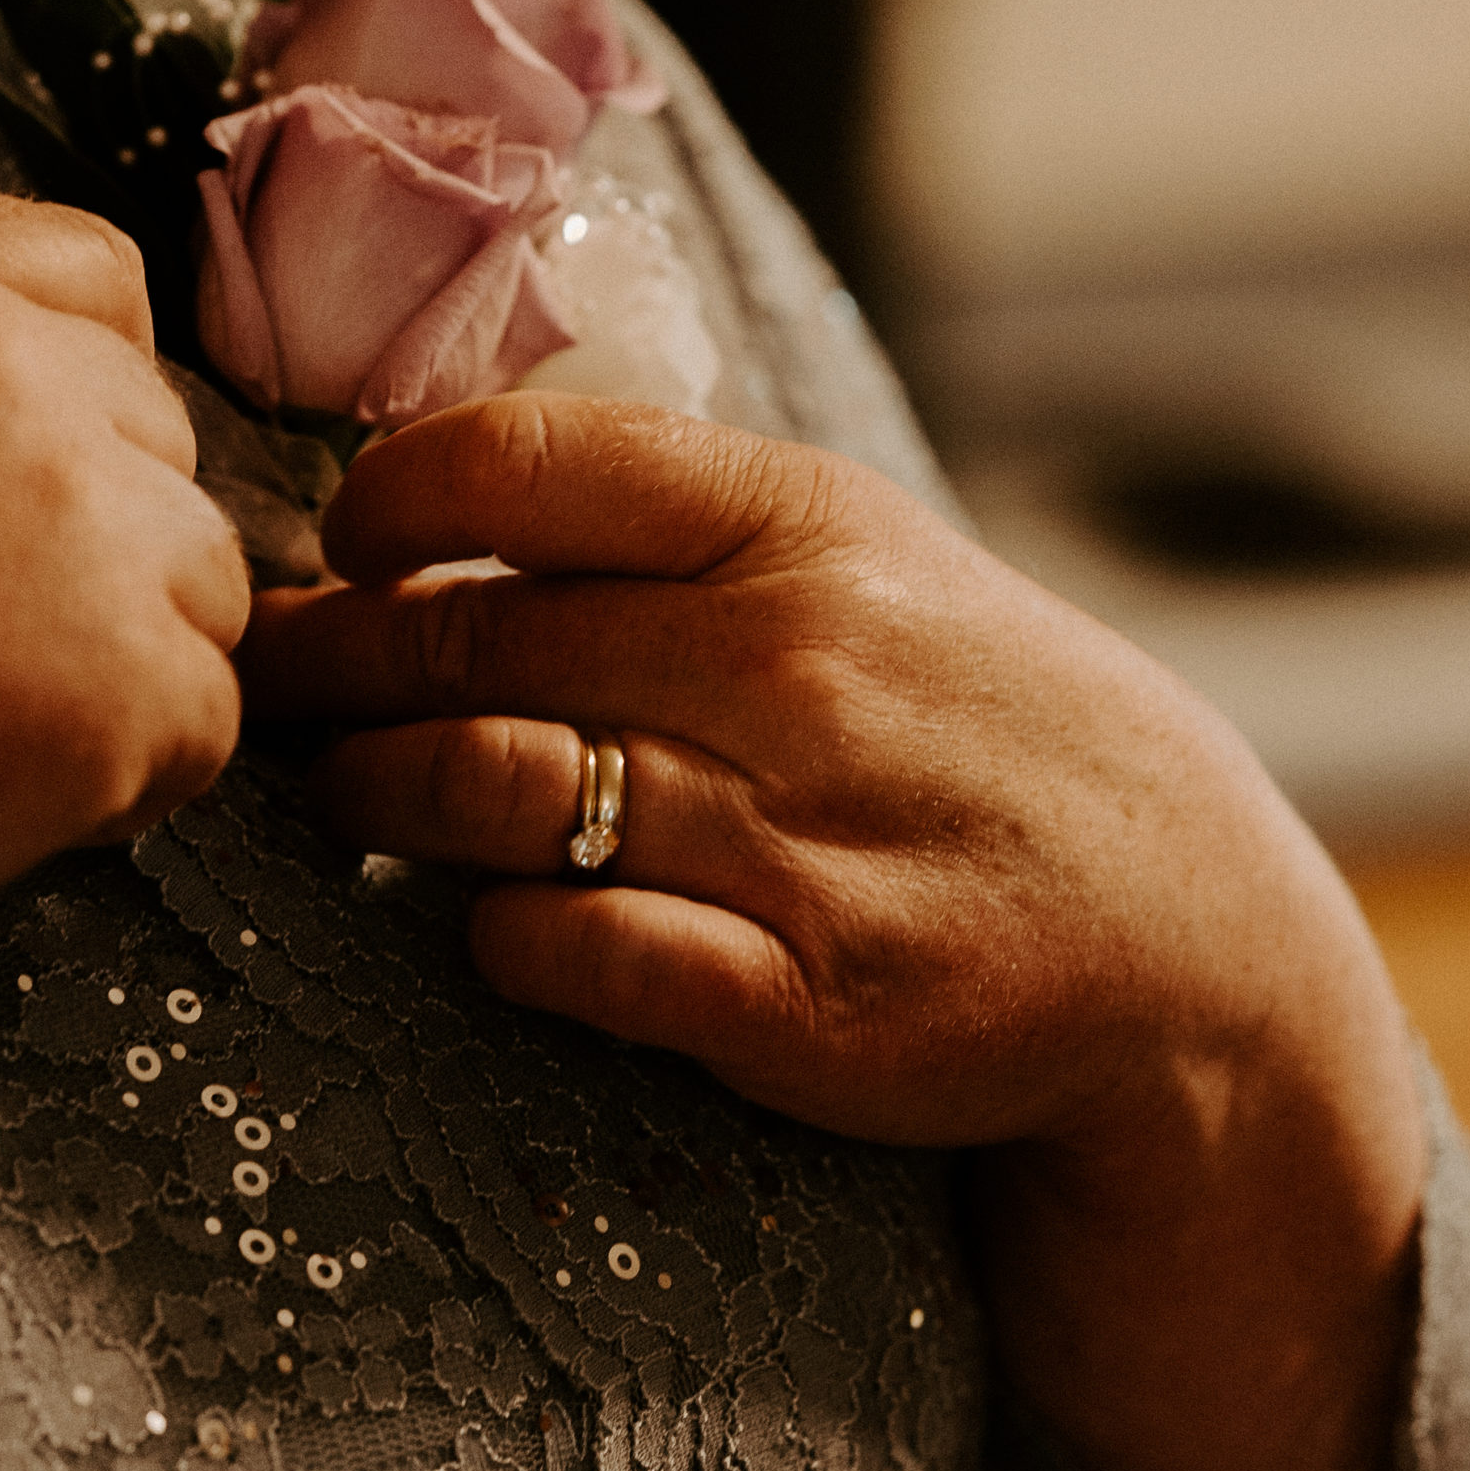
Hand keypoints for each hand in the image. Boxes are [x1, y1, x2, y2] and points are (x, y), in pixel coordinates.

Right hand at [0, 194, 249, 953]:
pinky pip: (206, 716)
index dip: (85, 399)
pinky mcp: (129, 677)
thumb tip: (62, 374)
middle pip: (166, 447)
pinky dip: (131, 776)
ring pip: (208, 582)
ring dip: (128, 658)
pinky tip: (0, 777)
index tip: (27, 482)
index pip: (99, 283)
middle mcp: (7, 378)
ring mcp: (84, 524)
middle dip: (106, 543)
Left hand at [241, 394, 1424, 1470]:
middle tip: (285, 695)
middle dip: (334, 672)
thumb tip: (439, 519)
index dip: (383, 506)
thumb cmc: (985, 733)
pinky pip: (570, 954)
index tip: (346, 547)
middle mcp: (801, 666)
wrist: (1184, 935)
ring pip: (495, 796)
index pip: (521, 465)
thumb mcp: (880, 568)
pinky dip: (493, 934)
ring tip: (351, 800)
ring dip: (382, 800)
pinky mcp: (808, 1005)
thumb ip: (685, 529)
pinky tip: (489, 921)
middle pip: (470, 644)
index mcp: (808, 525)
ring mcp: (806, 841)